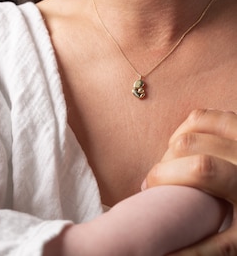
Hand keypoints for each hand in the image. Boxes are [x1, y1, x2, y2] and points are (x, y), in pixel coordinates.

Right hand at [144, 109, 236, 254]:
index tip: (149, 189)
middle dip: (164, 163)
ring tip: (171, 161)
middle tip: (158, 180)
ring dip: (174, 142)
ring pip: (197, 123)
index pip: (202, 168)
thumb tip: (163, 250)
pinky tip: (185, 143)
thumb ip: (204, 247)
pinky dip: (189, 125)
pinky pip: (207, 114)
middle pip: (190, 145)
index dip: (166, 175)